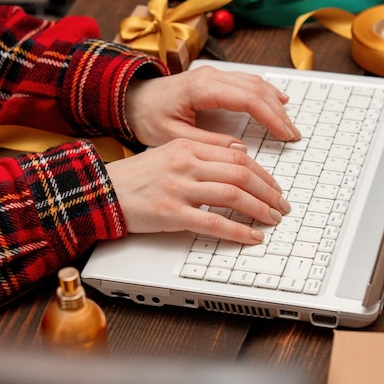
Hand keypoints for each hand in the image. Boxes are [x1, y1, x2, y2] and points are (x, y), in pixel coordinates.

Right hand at [105, 138, 291, 244]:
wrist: (103, 192)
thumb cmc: (136, 177)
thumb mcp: (169, 153)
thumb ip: (203, 152)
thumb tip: (239, 154)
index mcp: (187, 147)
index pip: (238, 156)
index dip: (263, 173)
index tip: (274, 186)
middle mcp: (186, 164)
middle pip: (241, 174)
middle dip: (268, 191)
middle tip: (281, 205)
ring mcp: (179, 188)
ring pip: (233, 195)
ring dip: (259, 209)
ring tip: (272, 219)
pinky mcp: (172, 214)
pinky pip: (214, 222)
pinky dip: (238, 230)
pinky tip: (252, 236)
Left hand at [124, 65, 300, 147]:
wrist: (130, 98)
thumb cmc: (147, 117)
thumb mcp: (172, 137)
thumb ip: (207, 143)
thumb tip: (240, 150)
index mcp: (201, 89)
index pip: (248, 99)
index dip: (271, 118)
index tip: (286, 135)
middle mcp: (210, 76)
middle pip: (257, 90)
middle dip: (279, 113)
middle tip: (293, 136)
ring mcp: (213, 74)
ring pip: (255, 83)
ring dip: (275, 103)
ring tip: (289, 125)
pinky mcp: (213, 78)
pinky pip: (246, 81)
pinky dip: (265, 92)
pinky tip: (278, 101)